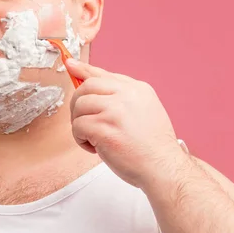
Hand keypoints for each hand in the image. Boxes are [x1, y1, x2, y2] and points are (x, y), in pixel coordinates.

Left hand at [65, 58, 187, 188]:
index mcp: (137, 89)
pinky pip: (78, 126)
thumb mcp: (144, 111)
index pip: (103, 74)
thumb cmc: (152, 147)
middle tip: (83, 122)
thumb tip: (91, 86)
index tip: (70, 64)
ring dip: (79, 124)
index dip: (83, 69)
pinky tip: (94, 147)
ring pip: (79, 106)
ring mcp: (115, 110)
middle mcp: (127, 95)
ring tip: (92, 138)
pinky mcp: (105, 128)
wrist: (163, 168)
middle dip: (77, 105)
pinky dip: (80, 139)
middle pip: (86, 87)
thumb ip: (121, 98)